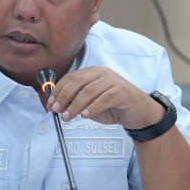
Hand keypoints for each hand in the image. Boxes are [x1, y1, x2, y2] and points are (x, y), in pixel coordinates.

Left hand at [46, 67, 163, 130]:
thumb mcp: (91, 103)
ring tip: (68, 117)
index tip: (50, 104)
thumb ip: (76, 100)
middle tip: (56, 110)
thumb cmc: (113, 107)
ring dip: (75, 105)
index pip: (71, 78)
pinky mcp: (122, 92)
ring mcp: (113, 81)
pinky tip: (85, 116)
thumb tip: (56, 105)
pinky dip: (92, 108)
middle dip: (64, 97)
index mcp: (93, 72)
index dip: (58, 90)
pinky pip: (103, 99)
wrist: (139, 113)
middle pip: (77, 82)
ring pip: (88, 91)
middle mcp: (102, 73)